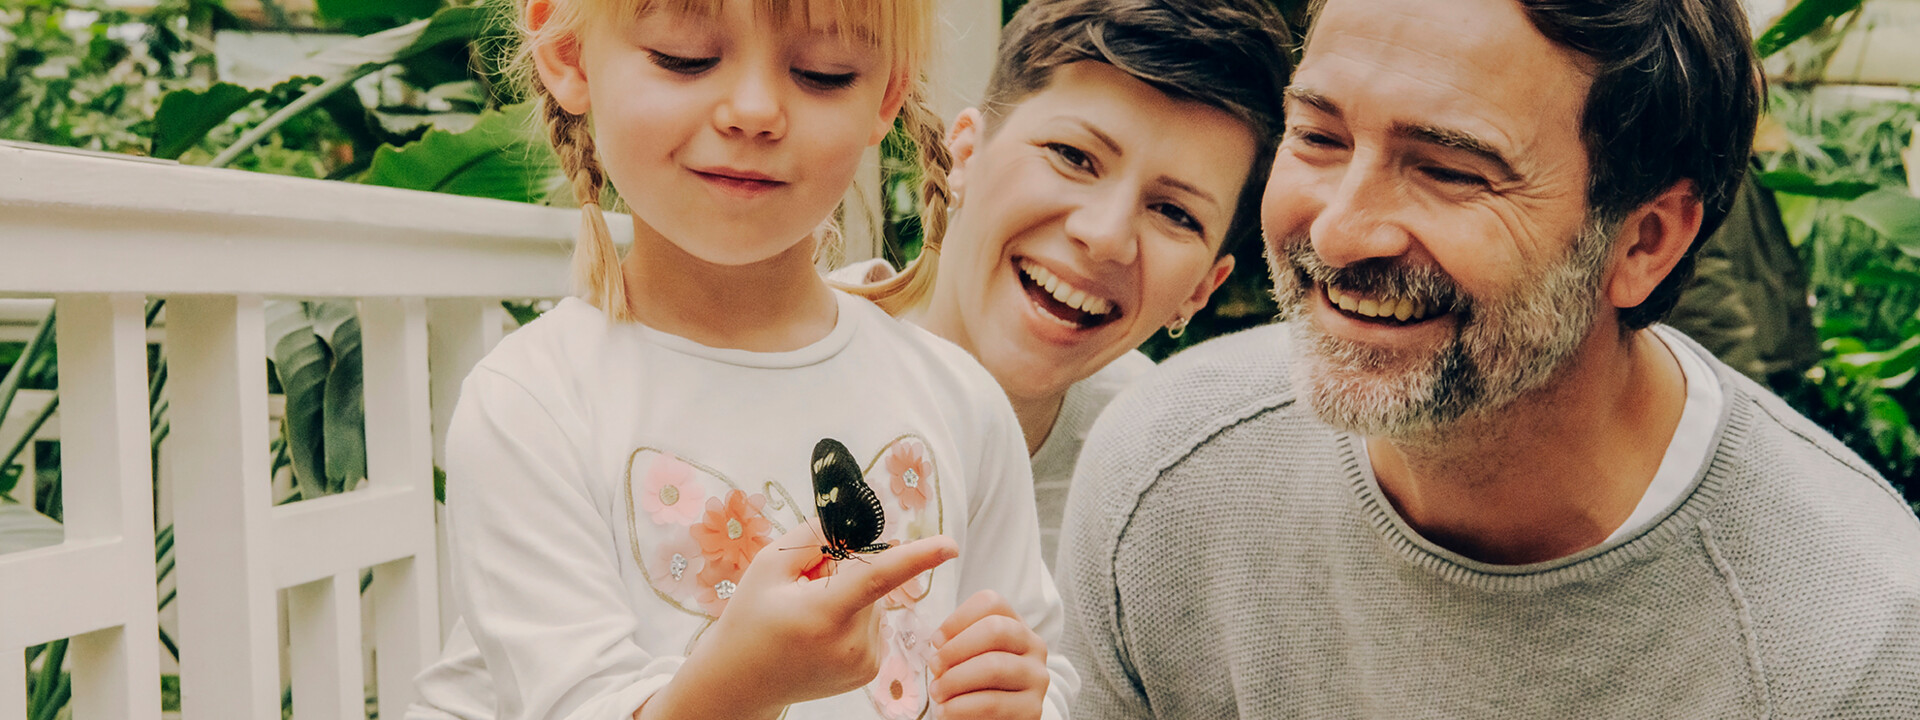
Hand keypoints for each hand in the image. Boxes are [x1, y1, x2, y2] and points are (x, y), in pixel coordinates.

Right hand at [640, 523, 959, 719]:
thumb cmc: (750, 620)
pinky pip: (872, 622)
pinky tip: (822, 634)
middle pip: (869, 580)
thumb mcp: (769, 566)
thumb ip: (814, 537)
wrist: (741, 681)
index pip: (877, 579)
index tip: (950, 544)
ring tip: (807, 617)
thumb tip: (856, 525)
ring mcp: (864, 661)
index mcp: (824, 614)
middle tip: (802, 590)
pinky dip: (852, 618)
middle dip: (843, 572)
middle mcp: (851, 643)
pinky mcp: (869, 670)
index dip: (916, 558)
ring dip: (848, 597)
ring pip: (873, 602)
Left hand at [928, 590, 1048, 719]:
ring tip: (937, 693)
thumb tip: (938, 645)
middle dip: (956, 648)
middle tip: (934, 666)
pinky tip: (946, 711)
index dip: (958, 618)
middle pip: (995, 629)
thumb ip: (958, 644)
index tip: (936, 640)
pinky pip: (992, 704)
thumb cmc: (978, 685)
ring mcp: (1037, 678)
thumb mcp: (971, 657)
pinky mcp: (1032, 710)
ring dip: (955, 680)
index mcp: (1016, 625)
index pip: (991, 603)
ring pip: (994, 667)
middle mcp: (1034, 647)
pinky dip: (961, 708)